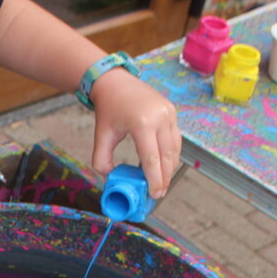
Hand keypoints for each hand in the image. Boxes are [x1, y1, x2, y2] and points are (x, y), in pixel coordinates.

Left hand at [88, 69, 180, 197]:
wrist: (116, 82)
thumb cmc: (108, 109)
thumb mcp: (101, 136)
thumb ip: (101, 160)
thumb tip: (111, 177)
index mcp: (143, 123)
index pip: (152, 159)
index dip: (155, 179)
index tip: (154, 194)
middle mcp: (160, 117)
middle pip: (167, 156)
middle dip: (164, 178)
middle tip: (158, 194)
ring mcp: (169, 113)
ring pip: (175, 148)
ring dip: (170, 168)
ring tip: (161, 183)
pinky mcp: (172, 111)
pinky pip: (175, 139)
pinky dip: (171, 154)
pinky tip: (164, 166)